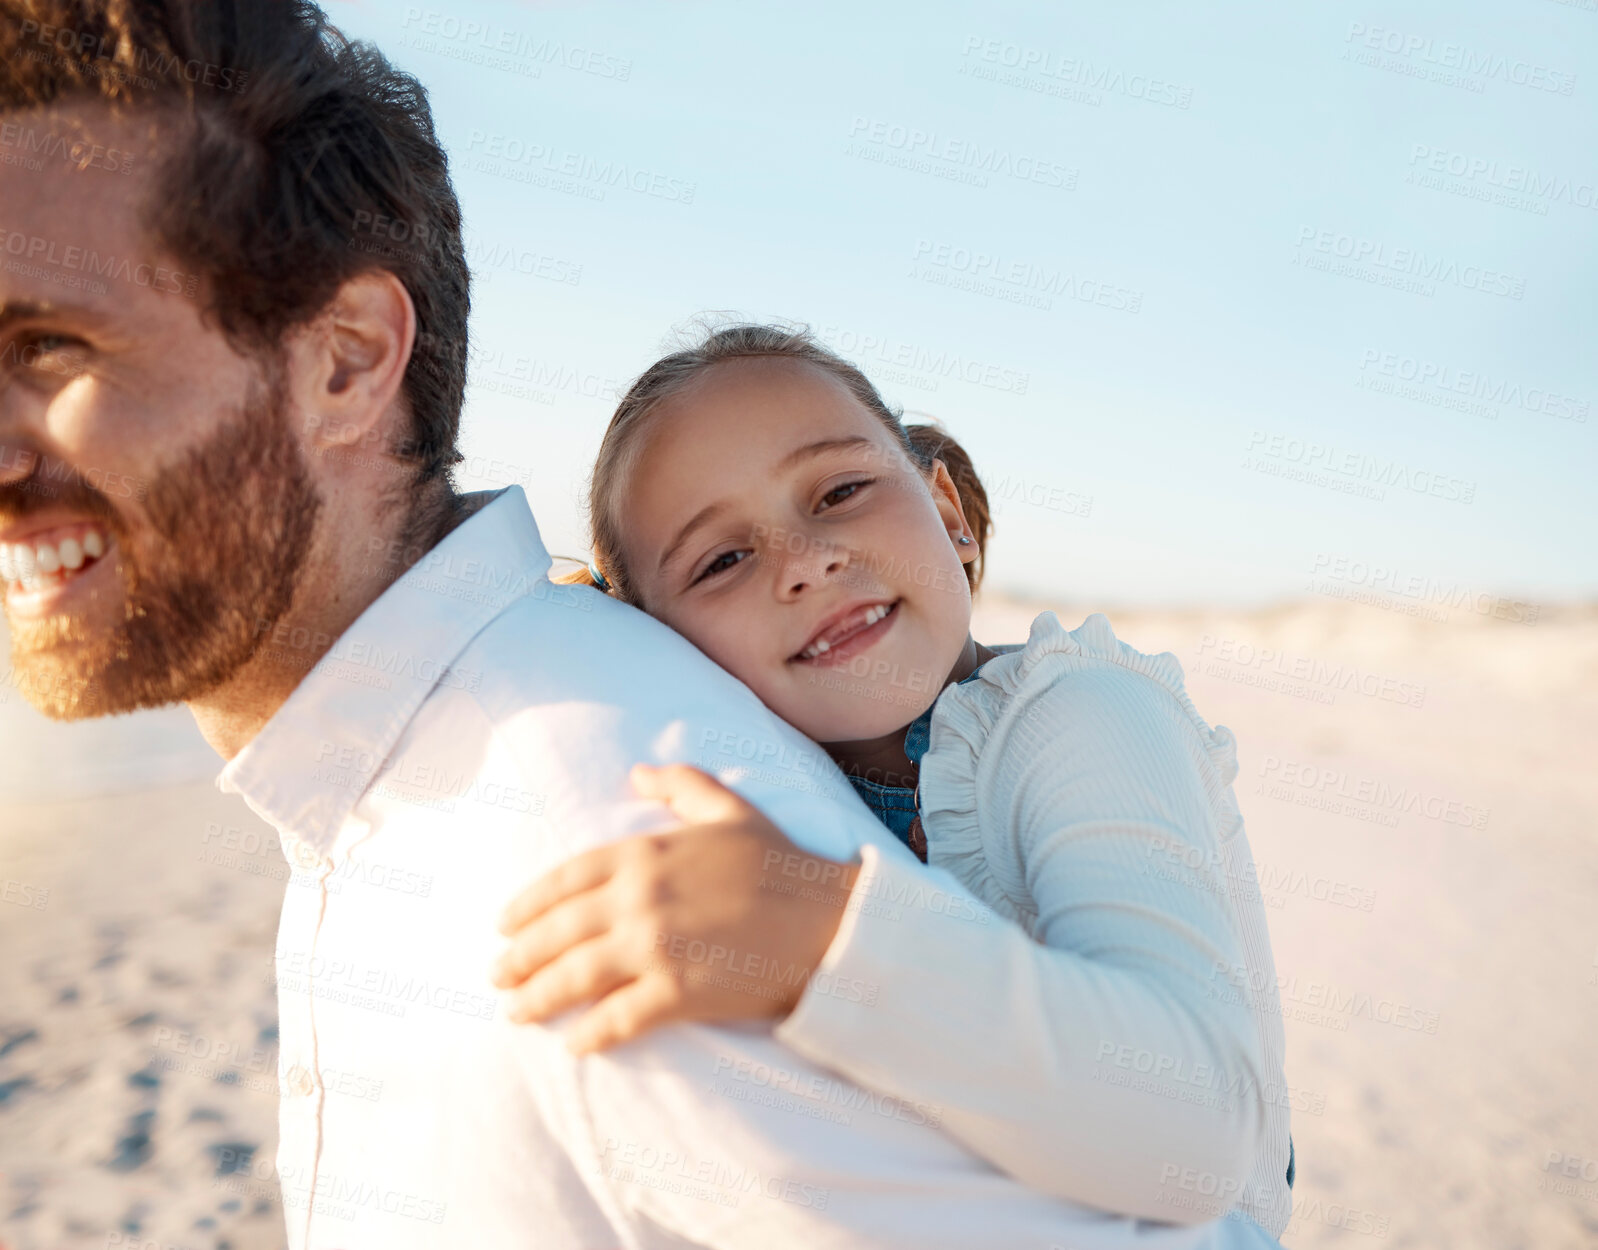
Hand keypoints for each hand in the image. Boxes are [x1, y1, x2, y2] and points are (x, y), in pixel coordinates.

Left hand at [490, 763, 860, 1053]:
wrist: (828, 920)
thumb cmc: (781, 861)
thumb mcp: (729, 807)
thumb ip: (679, 783)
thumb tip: (637, 772)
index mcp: (644, 853)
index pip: (563, 880)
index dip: (526, 905)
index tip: (503, 924)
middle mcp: (639, 899)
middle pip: (558, 932)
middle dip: (518, 957)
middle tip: (497, 976)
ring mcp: (655, 948)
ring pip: (575, 977)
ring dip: (538, 998)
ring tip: (516, 1013)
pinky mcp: (677, 993)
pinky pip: (617, 1018)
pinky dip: (589, 1035)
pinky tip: (573, 1044)